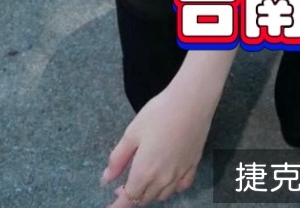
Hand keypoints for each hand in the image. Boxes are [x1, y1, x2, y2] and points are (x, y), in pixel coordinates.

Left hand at [101, 75, 216, 204]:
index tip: (111, 205)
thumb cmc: (158, 113)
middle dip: (133, 194)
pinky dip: (172, 187)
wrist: (192, 101)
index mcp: (144, 171)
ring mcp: (180, 173)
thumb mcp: (132, 132)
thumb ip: (118, 159)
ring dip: (151, 192)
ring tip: (145, 177)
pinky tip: (168, 177)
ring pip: (162, 195)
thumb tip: (106, 179)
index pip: (129, 197)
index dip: (118, 203)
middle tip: (125, 182)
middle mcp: (163, 179)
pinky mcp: (193, 165)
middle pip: (145, 197)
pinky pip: (181, 187)